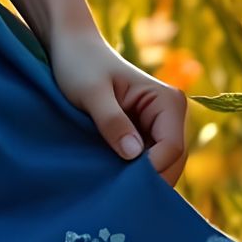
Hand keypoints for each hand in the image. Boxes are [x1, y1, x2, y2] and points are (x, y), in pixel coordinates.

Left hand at [47, 29, 190, 186]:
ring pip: (161, 165)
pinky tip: (113, 178)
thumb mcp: (91, 92)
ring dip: (140, 177)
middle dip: (149, 178)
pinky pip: (147, 160)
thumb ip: (112, 121)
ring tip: (114, 189)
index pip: (172, 148)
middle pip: (172, 161)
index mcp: (168, 101)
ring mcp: (159, 125)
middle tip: (119, 195)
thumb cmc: (79, 63)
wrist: (69, 47)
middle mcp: (171, 114)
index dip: (152, 169)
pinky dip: (133, 171)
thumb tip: (134, 155)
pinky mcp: (145, 132)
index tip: (123, 183)